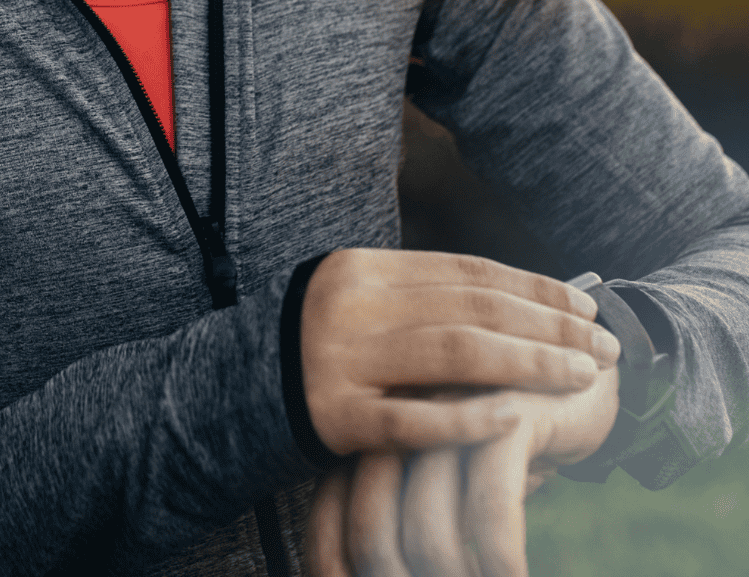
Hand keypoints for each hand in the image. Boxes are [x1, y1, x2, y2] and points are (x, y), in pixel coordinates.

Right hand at [300, 249, 619, 454]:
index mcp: (367, 267)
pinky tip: (516, 417)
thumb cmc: (325, 344)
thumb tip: (522, 298)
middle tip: (604, 345)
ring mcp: (342, 361)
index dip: (533, 288)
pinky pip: (409, 420)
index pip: (469, 272)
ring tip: (582, 376)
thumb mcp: (367, 301)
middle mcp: (355, 305)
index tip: (587, 305)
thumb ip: (428, 296)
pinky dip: (465, 419)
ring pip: (453, 357)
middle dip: (548, 327)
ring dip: (528, 365)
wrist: (236, 391)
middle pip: (472, 310)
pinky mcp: (332, 418)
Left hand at [306, 367, 619, 576]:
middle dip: (386, 576)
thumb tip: (385, 563)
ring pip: (426, 525)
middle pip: (370, 519)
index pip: (330, 503)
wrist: (587, 361)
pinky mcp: (509, 413)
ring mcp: (453, 408)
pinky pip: (490, 509)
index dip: (330, 558)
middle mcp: (403, 405)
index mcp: (377, 411)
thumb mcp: (451, 457)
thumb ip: (412, 495)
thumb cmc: (506, 426)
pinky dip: (499, 559)